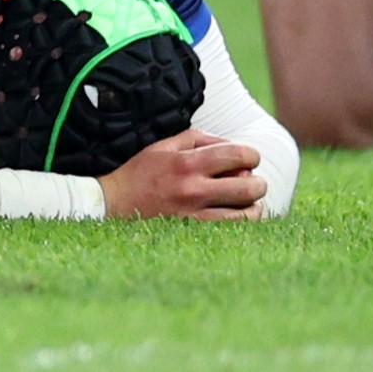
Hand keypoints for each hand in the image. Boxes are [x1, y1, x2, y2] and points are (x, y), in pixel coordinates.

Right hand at [97, 129, 266, 216]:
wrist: (114, 203)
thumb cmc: (141, 172)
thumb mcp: (163, 146)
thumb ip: (198, 139)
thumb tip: (229, 145)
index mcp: (186, 163)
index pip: (237, 155)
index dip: (252, 155)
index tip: (249, 158)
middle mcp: (194, 188)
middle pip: (250, 187)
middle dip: (258, 182)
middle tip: (251, 180)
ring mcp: (196, 214)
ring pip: (247, 213)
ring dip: (253, 204)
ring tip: (245, 200)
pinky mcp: (195, 232)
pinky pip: (234, 229)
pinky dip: (242, 220)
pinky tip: (237, 213)